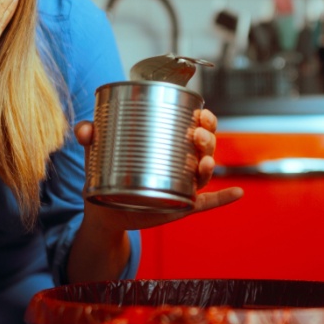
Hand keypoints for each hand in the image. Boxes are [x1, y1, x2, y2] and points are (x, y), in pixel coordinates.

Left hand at [75, 107, 243, 231]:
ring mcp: (183, 185)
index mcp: (167, 142)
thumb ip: (89, 136)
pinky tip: (238, 193)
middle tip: (196, 135)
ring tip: (205, 162)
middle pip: (206, 146)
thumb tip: (85, 129)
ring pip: (206, 172)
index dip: (204, 118)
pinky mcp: (181, 206)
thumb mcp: (96, 151)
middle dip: (208, 137)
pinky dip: (224, 199)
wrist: (102, 211)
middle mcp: (181, 162)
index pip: (194, 125)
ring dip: (211, 164)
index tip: (200, 112)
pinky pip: (208, 203)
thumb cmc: (104, 172)